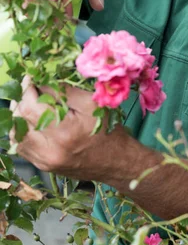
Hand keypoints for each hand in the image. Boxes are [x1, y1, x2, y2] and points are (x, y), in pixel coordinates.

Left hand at [9, 76, 124, 180]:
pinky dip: (23, 130)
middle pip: (19, 119)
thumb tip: (42, 82)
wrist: (115, 162)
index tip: (30, 78)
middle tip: (31, 89)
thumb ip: (65, 91)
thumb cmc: (108, 130)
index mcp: (65, 132)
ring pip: (16, 134)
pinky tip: (34, 121)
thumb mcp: (92, 104)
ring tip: (30, 104)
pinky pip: (21, 146)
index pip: (30, 106)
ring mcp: (44, 161)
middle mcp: (50, 150)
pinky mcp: (42, 166)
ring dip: (20, 116)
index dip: (27, 89)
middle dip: (22, 100)